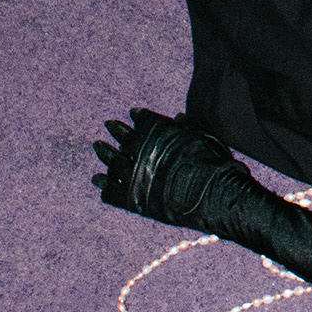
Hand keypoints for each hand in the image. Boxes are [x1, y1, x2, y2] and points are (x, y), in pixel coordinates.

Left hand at [92, 107, 244, 228]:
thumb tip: (178, 117)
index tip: (133, 113)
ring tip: (98, 146)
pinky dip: (104, 185)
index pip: (143, 119)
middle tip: (108, 124)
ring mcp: (132, 174)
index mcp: (158, 133)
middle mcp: (141, 150)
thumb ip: (190, 125)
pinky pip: (109, 190)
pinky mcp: (130, 198)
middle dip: (115, 129)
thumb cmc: (213, 165)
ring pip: (112, 161)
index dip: (138, 116)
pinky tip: (98, 180)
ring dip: (104, 153)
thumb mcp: (205, 137)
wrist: (211, 197)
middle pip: (122, 137)